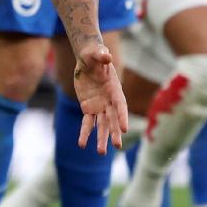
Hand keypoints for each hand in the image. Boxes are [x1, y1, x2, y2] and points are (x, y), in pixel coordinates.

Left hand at [69, 38, 128, 152]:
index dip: (123, 117)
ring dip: (101, 138)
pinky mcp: (88, 108)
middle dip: (114, 132)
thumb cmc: (94, 55)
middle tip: (117, 146)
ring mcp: (99, 106)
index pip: (120, 105)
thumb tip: (106, 56)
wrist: (87, 60)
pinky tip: (82, 145)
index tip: (125, 129)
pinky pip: (87, 123)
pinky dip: (85, 133)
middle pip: (113, 119)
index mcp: (114, 89)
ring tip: (101, 153)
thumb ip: (101, 55)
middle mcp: (109, 101)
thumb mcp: (96, 53)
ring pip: (101, 125)